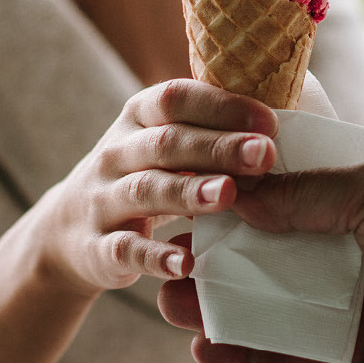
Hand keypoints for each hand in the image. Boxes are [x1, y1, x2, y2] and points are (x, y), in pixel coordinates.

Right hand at [29, 79, 277, 297]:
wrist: (66, 232)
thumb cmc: (144, 178)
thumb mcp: (166, 145)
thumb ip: (213, 130)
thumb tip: (297, 117)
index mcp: (140, 117)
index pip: (176, 98)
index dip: (222, 107)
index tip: (270, 121)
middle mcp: (117, 152)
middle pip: (167, 143)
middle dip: (217, 147)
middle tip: (265, 156)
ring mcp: (102, 200)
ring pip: (146, 190)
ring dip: (189, 193)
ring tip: (230, 196)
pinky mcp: (97, 247)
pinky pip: (126, 250)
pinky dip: (156, 257)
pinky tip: (187, 264)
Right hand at [158, 156, 363, 362]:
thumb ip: (305, 195)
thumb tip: (239, 198)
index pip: (292, 202)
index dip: (243, 201)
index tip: (190, 194)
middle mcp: (361, 263)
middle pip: (272, 262)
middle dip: (218, 259)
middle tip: (165, 253)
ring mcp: (357, 320)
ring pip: (271, 316)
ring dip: (219, 310)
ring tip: (164, 299)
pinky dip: (247, 362)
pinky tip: (203, 350)